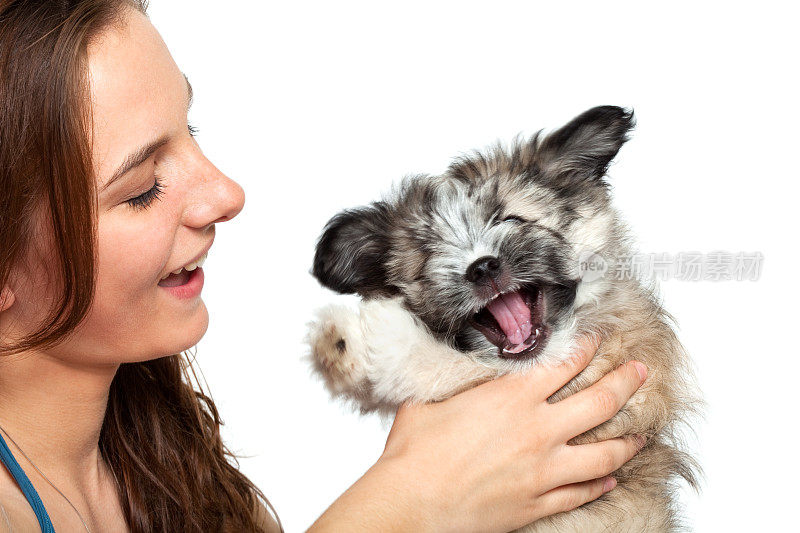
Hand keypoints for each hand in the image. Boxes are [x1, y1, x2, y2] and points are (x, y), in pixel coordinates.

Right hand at [308, 334, 647, 532]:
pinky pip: (581, 493)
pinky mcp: (537, 503)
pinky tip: (610, 479)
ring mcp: (543, 471)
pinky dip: (600, 484)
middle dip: (627, 383)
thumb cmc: (415, 451)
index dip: (588, 347)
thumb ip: (457, 380)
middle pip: (600, 402)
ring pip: (604, 453)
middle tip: (642, 373)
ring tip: (642, 433)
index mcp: (513, 398)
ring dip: (628, 440)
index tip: (600, 339)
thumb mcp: (432, 398)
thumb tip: (456, 364)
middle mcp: (537, 431)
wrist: (412, 502)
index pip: (566, 364)